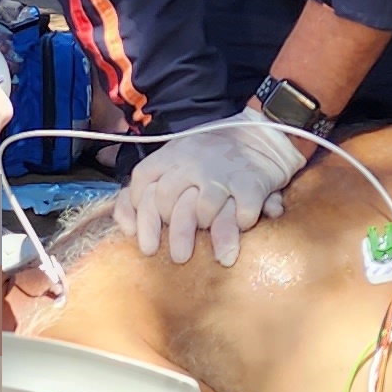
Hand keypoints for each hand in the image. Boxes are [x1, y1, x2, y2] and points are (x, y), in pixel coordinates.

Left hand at [118, 117, 307, 267]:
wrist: (264, 134)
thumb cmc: (215, 154)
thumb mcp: (179, 157)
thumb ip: (150, 185)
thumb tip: (127, 227)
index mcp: (172, 153)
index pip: (142, 181)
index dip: (137, 213)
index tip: (145, 239)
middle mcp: (192, 161)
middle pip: (167, 201)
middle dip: (172, 234)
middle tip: (179, 257)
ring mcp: (222, 172)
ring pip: (203, 211)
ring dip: (207, 229)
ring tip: (214, 246)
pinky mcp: (252, 182)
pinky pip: (242, 214)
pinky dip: (242, 225)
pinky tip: (244, 227)